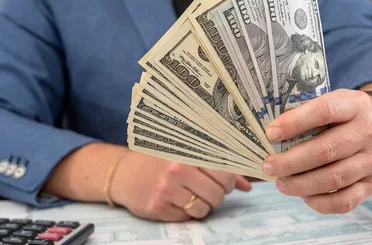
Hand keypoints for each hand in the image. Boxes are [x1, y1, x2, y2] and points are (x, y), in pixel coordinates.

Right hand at [112, 152, 251, 220]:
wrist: (124, 173)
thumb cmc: (160, 161)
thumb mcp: (187, 156)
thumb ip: (218, 168)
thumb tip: (247, 186)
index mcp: (188, 152)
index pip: (224, 173)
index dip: (228, 182)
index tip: (222, 182)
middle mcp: (177, 169)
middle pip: (217, 194)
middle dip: (217, 197)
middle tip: (207, 191)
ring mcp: (166, 189)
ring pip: (203, 210)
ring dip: (202, 206)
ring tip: (190, 196)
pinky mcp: (157, 207)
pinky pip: (186, 218)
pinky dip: (185, 212)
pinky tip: (175, 201)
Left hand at [261, 89, 371, 213]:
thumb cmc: (346, 117)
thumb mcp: (334, 101)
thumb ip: (308, 111)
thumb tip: (272, 133)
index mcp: (355, 105)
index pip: (324, 111)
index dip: (295, 122)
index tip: (271, 133)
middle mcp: (368, 132)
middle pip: (326, 150)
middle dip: (291, 161)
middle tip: (269, 166)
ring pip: (333, 178)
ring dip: (301, 184)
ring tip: (281, 183)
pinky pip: (345, 201)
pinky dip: (320, 202)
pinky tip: (303, 196)